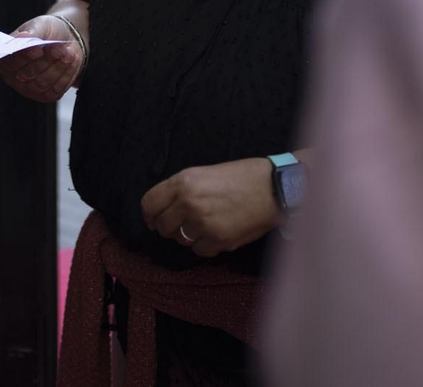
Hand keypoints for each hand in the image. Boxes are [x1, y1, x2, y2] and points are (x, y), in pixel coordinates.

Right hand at [0, 14, 82, 102]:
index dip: (25, 57)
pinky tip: (70, 62)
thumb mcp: (40, 25)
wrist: (66, 39)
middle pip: (28, 74)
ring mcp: (30, 88)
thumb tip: (21, 38)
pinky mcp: (47, 95)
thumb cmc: (48, 32)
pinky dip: (66, 74)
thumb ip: (31, 32)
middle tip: (58, 49)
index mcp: (7, 58)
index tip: (38, 50)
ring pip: (43, 83)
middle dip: (46, 60)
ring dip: (58, 66)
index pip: (11, 62)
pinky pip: (56, 89)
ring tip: (67, 53)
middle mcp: (15, 77)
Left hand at [140, 158, 279, 257]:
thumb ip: (181, 189)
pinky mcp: (217, 240)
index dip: (149, 214)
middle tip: (184, 223)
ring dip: (189, 236)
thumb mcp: (205, 173)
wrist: (273, 188)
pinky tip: (218, 232)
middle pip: (162, 226)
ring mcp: (202, 223)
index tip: (153, 220)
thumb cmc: (241, 176)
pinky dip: (206, 245)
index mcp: (183, 182)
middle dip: (170, 226)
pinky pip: (199, 250)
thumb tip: (164, 209)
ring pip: (180, 240)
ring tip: (206, 224)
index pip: (149, 204)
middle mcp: (188, 203)